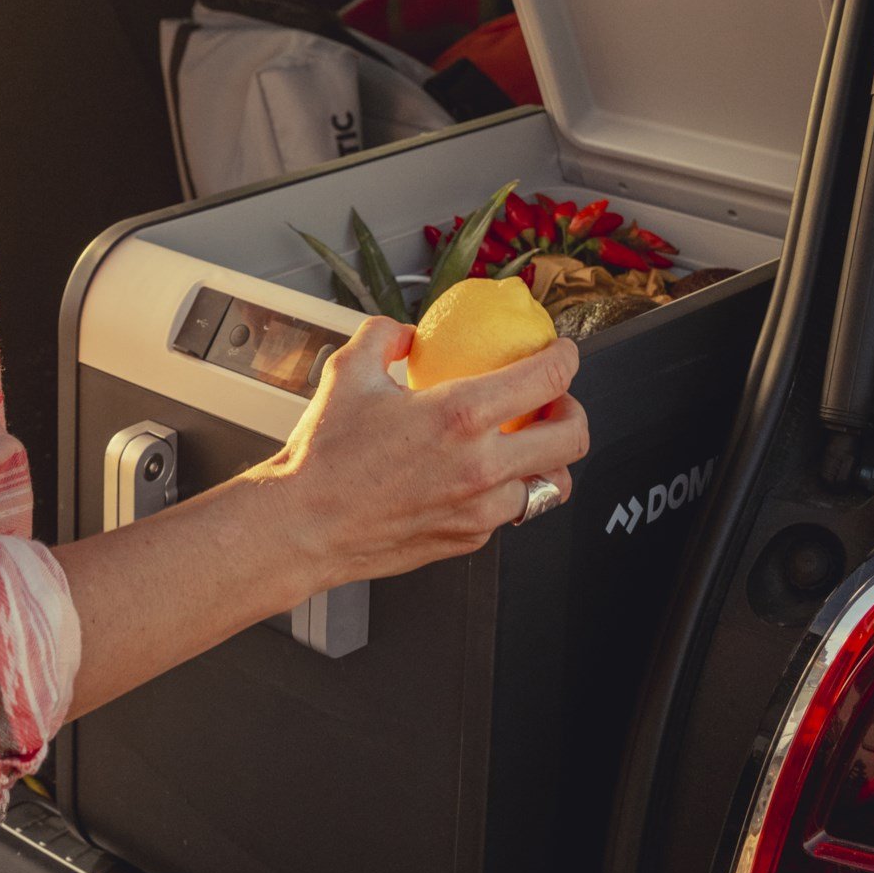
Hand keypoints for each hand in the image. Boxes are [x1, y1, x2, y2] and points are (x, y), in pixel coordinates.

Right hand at [253, 317, 588, 589]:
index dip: (567, 357)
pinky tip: (481, 479)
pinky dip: (506, 493)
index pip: (549, 377)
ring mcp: (479, 509)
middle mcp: (481, 466)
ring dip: (547, 461)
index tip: (561, 354)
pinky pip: (508, 513)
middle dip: (573, 411)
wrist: (300, 526)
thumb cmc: (321, 459)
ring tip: (526, 447)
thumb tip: (404, 333)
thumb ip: (383, 337)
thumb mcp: (347, 373)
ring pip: (552, 486)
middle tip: (554, 403)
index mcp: (461, 416)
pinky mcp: (467, 539)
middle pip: (572, 437)